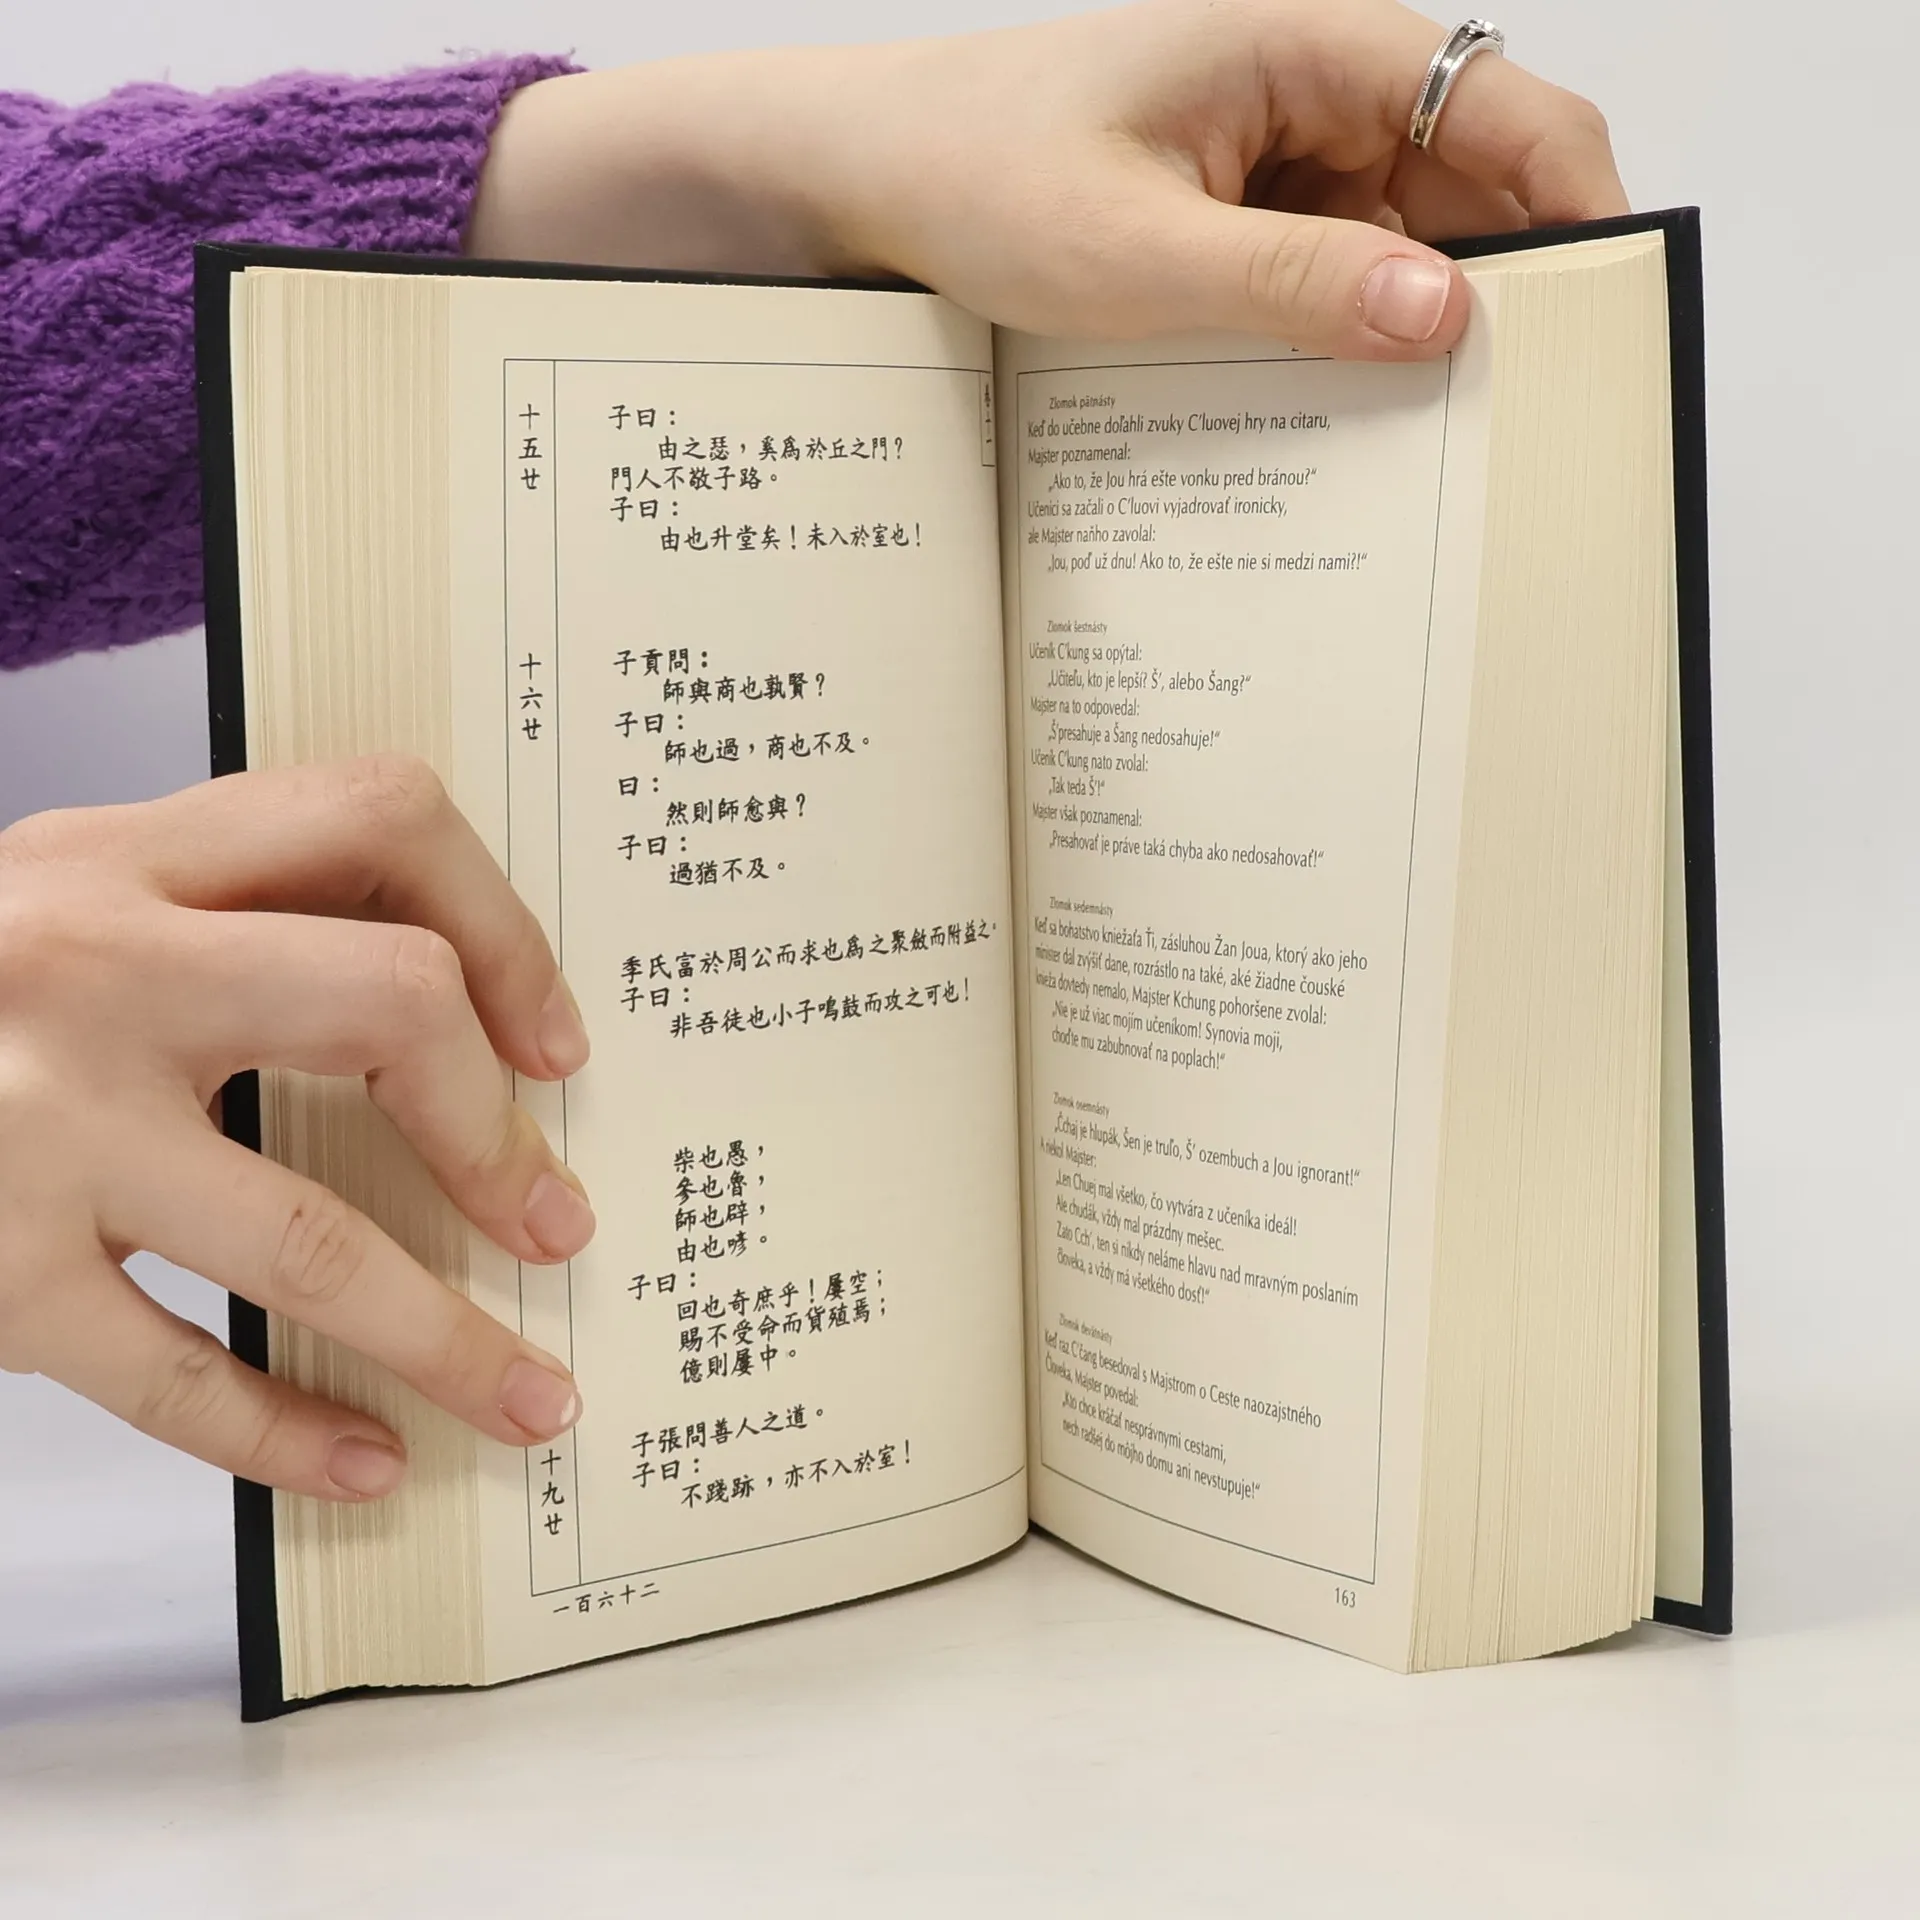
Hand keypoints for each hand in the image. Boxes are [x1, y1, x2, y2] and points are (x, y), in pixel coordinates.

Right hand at [0, 757, 593, 1498]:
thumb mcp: (72, 903)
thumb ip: (233, 919)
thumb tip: (459, 1011)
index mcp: (129, 860)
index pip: (380, 822)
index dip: (504, 929)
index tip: (553, 1043)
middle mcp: (93, 971)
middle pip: (388, 1004)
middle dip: (495, 1132)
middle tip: (553, 1221)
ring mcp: (38, 1130)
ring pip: (311, 1237)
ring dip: (448, 1337)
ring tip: (531, 1394)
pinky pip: (178, 1375)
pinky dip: (290, 1434)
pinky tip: (367, 1459)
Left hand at [468, 0, 1626, 359]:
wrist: (847, 176)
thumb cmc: (964, 173)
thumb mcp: (1130, 252)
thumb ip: (1291, 287)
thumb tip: (1444, 318)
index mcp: (1303, 50)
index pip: (1503, 109)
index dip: (1577, 207)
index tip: (1599, 322)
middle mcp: (1302, 95)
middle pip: (1461, 188)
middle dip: (1490, 295)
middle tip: (1502, 419)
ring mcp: (1264, 161)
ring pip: (1390, 247)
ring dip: (1401, 334)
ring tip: (1410, 443)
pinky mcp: (1223, 220)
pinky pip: (1314, 281)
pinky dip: (1327, 344)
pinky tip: (1317, 419)